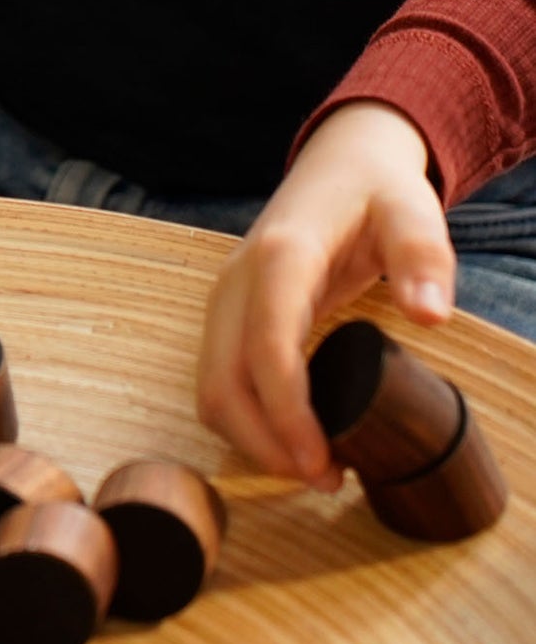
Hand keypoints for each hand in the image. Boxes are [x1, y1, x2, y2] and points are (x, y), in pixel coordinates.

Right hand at [196, 101, 453, 485]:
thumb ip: (424, 257)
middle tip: (325, 479)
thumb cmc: (377, 189)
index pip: (265, 346)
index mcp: (280, 257)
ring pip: (211, 387)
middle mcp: (236, 282)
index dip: (285, 411)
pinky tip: (289, 438)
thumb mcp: (413, 210)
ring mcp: (225, 299)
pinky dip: (245, 420)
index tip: (321, 460)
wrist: (339, 163)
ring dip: (251, 438)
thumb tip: (430, 314)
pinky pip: (219, 379)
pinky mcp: (228, 315)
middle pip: (222, 380)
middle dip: (264, 442)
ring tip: (313, 468)